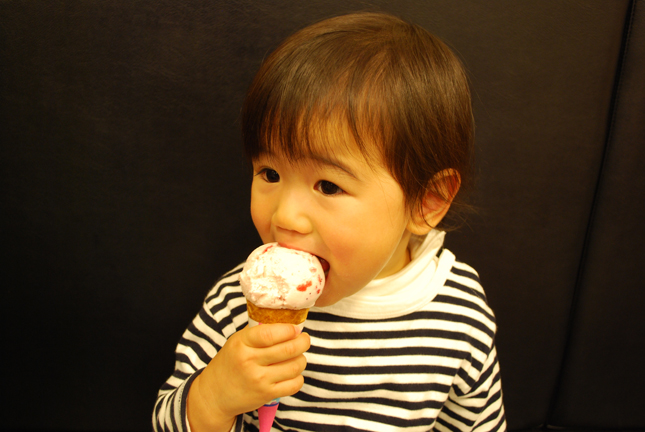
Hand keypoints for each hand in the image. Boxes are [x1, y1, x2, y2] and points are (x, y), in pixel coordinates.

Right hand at [187, 324, 309, 431]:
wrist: (214, 394)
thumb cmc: (230, 363)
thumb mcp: (237, 342)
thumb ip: (259, 333)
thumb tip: (289, 325)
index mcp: (241, 343)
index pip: (270, 334)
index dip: (289, 330)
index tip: (296, 329)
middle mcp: (249, 361)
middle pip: (288, 349)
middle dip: (303, 342)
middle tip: (304, 340)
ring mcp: (259, 380)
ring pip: (295, 366)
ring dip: (301, 359)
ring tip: (298, 357)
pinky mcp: (266, 395)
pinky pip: (294, 384)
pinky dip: (298, 377)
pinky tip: (292, 373)